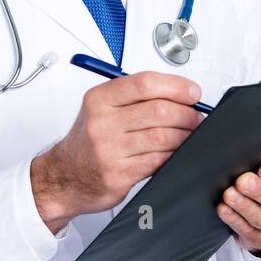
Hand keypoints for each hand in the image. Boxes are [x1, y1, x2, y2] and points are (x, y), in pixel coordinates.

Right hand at [32, 71, 204, 232]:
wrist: (64, 177)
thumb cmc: (87, 142)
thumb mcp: (101, 109)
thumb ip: (134, 98)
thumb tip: (179, 93)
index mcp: (99, 99)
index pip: (144, 83)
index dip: (176, 86)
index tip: (192, 92)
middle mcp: (102, 122)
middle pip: (159, 110)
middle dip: (187, 113)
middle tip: (196, 117)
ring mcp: (109, 149)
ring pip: (163, 136)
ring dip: (185, 135)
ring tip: (190, 134)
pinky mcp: (118, 173)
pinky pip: (158, 160)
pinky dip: (174, 154)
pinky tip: (176, 152)